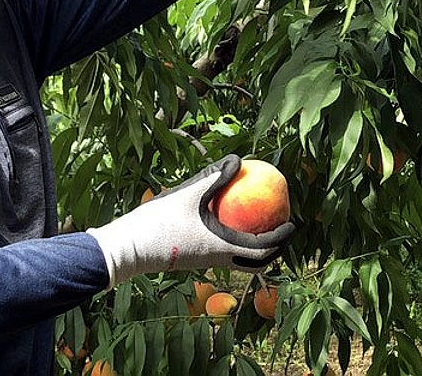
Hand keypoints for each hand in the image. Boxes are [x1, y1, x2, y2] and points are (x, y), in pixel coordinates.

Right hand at [86, 155, 294, 287]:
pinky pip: (222, 249)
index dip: (281, 238)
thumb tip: (238, 160)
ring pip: (238, 257)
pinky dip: (233, 237)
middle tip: (282, 228)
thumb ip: (213, 177)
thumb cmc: (157, 223)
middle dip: (273, 248)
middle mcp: (216, 259)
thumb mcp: (187, 194)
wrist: (127, 250)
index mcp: (220, 248)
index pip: (262, 249)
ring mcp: (204, 262)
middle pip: (254, 261)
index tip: (293, 224)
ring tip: (259, 222)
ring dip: (254, 244)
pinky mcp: (193, 257)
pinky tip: (226, 216)